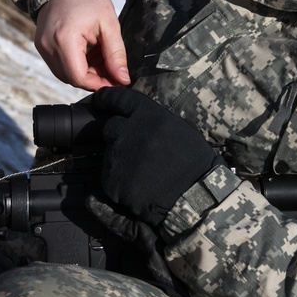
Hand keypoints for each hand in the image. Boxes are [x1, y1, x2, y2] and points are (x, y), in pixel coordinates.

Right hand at [34, 0, 130, 90]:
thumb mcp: (109, 25)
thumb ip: (116, 54)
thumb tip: (122, 79)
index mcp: (65, 40)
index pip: (79, 77)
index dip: (99, 84)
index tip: (115, 81)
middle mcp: (48, 46)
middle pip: (71, 78)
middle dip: (94, 78)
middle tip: (111, 68)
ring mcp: (42, 46)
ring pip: (65, 74)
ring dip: (85, 72)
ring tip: (101, 57)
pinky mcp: (41, 45)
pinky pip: (58, 64)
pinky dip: (75, 64)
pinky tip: (88, 52)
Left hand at [90, 87, 222, 225]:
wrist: (195, 198)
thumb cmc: (195, 163)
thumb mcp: (179, 128)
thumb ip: (153, 120)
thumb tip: (136, 118)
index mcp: (148, 115)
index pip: (118, 98)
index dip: (106, 99)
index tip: (100, 101)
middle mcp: (129, 132)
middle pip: (110, 127)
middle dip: (119, 136)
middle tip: (136, 151)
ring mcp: (118, 157)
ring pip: (109, 154)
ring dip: (120, 161)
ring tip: (142, 173)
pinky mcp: (112, 181)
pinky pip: (108, 177)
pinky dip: (118, 182)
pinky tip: (137, 187)